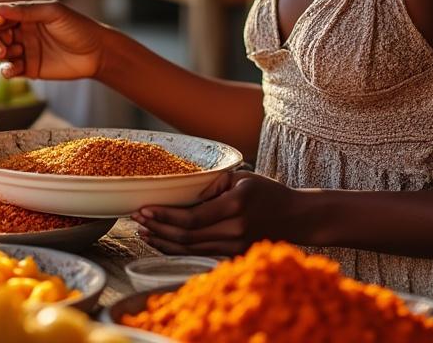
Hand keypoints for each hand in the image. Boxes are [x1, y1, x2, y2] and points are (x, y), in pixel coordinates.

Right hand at [0, 1, 106, 80]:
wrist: (97, 52)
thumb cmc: (78, 27)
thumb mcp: (52, 13)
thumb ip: (24, 10)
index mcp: (25, 15)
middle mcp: (22, 32)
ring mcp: (25, 51)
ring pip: (0, 53)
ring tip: (4, 53)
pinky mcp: (29, 69)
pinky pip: (10, 70)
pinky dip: (6, 70)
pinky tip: (11, 69)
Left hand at [133, 171, 303, 255]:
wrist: (296, 217)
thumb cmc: (267, 192)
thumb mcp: (241, 178)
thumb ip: (210, 186)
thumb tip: (180, 194)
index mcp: (235, 206)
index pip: (191, 217)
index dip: (164, 216)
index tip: (144, 209)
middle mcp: (235, 230)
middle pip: (186, 237)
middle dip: (158, 228)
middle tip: (136, 220)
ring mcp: (235, 247)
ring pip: (190, 249)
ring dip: (163, 242)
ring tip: (144, 233)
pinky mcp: (234, 255)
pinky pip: (200, 254)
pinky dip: (178, 249)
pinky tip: (163, 242)